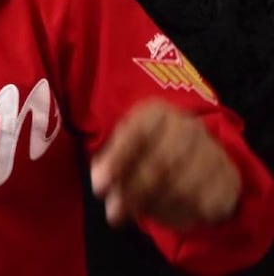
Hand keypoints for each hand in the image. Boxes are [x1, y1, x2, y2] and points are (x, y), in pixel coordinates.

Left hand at [90, 100, 240, 229]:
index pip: (136, 135)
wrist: (198, 153)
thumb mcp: (126, 148)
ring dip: (155, 206)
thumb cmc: (149, 150)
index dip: (117, 161)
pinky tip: (165, 213)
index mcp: (157, 113)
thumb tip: (101, 184)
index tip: (99, 187)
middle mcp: (188, 127)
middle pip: (160, 164)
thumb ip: (110, 165)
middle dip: (134, 192)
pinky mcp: (229, 177)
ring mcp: (213, 151)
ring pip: (182, 187)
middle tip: (114, 212)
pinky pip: (203, 204)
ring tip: (138, 213)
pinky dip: (180, 215)